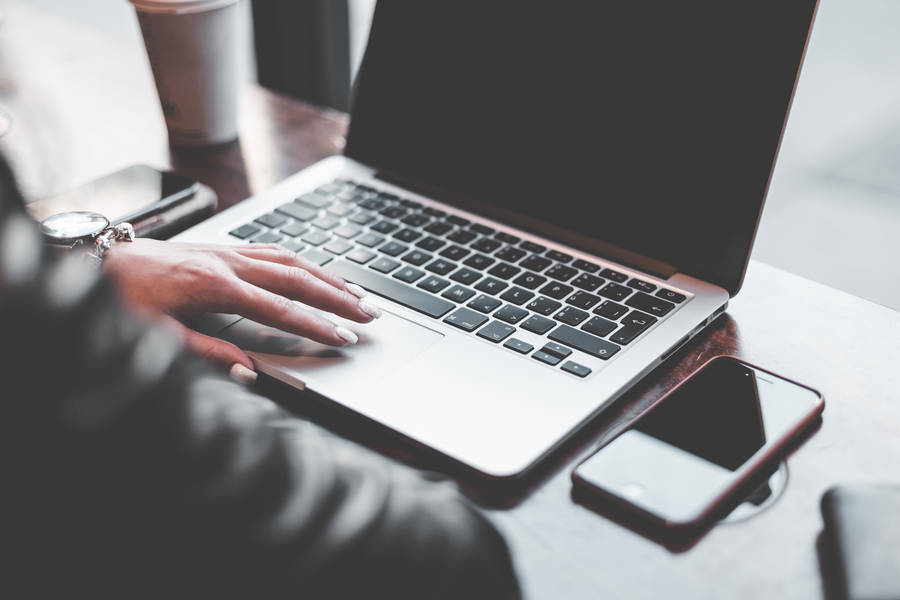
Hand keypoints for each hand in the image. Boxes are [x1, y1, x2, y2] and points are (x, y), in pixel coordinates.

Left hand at [104, 240, 380, 378]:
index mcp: (215, 286)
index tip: (344, 338)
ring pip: (290, 260)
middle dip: (337, 297)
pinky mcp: (222, 247)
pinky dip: (303, 262)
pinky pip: (274, 251)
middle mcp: (228, 262)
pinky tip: (316, 271)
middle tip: (369, 313)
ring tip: (357, 292)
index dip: (315, 326)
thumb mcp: (157, 337)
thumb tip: (248, 370)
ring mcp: (227, 250)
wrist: (94, 261)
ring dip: (327, 276)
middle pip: (297, 278)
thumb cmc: (122, 299)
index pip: (279, 310)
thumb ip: (206, 353)